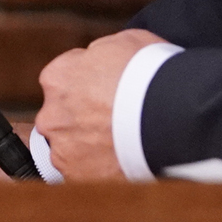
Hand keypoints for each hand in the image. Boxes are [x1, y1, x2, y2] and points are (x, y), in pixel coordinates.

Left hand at [28, 29, 165, 182]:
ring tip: (124, 145)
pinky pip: (85, 174)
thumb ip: (100, 53)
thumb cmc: (151, 74)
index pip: (63, 79)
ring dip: (91, 147)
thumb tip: (99, 59)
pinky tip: (123, 163)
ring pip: (72, 148)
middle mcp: (52, 115)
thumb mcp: (125, 42)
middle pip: (63, 117)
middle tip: (116, 121)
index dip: (88, 84)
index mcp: (58, 77)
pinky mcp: (79, 178)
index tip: (106, 92)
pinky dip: (100, 171)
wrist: (170, 117)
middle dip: (84, 118)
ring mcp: (63, 150)